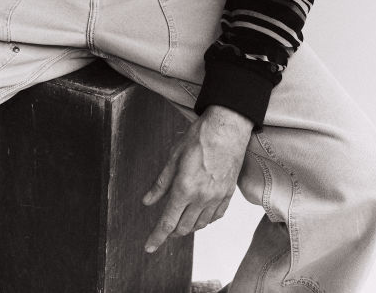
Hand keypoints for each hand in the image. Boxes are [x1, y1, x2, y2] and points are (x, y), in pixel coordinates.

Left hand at [142, 105, 252, 252]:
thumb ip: (161, 183)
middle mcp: (202, 197)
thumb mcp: (174, 157)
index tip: (149, 247)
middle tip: (164, 227)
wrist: (228, 127)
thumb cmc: (201, 136)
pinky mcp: (228, 194)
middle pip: (184, 227)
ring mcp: (217, 197)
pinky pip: (216, 217)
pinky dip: (205, 220)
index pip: (168, 222)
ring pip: (200, 225)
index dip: (157, 237)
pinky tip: (200, 214)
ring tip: (181, 218)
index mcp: (185, 188)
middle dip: (171, 232)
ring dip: (188, 226)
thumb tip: (147, 201)